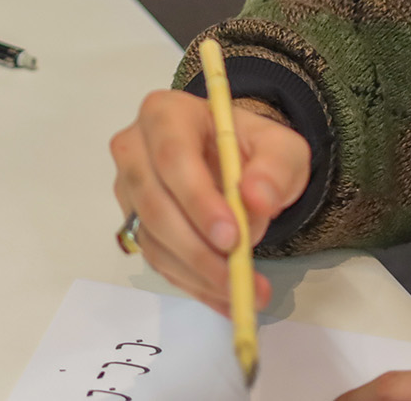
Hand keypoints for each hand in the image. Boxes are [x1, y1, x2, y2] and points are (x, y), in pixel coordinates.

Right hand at [109, 88, 311, 315]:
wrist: (235, 162)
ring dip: (196, 272)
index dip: (197, 200)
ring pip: (152, 236)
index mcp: (165, 113)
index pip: (171, 157)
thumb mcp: (281, 148)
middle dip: (196, 246)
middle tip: (238, 276)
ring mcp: (129, 188)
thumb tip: (256, 199)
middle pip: (153, 202)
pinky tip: (226, 298)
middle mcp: (134, 148)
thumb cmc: (251, 147)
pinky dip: (192, 283)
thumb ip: (274, 168)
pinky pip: (157, 258)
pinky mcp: (135, 222)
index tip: (232, 237)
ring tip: (244, 292)